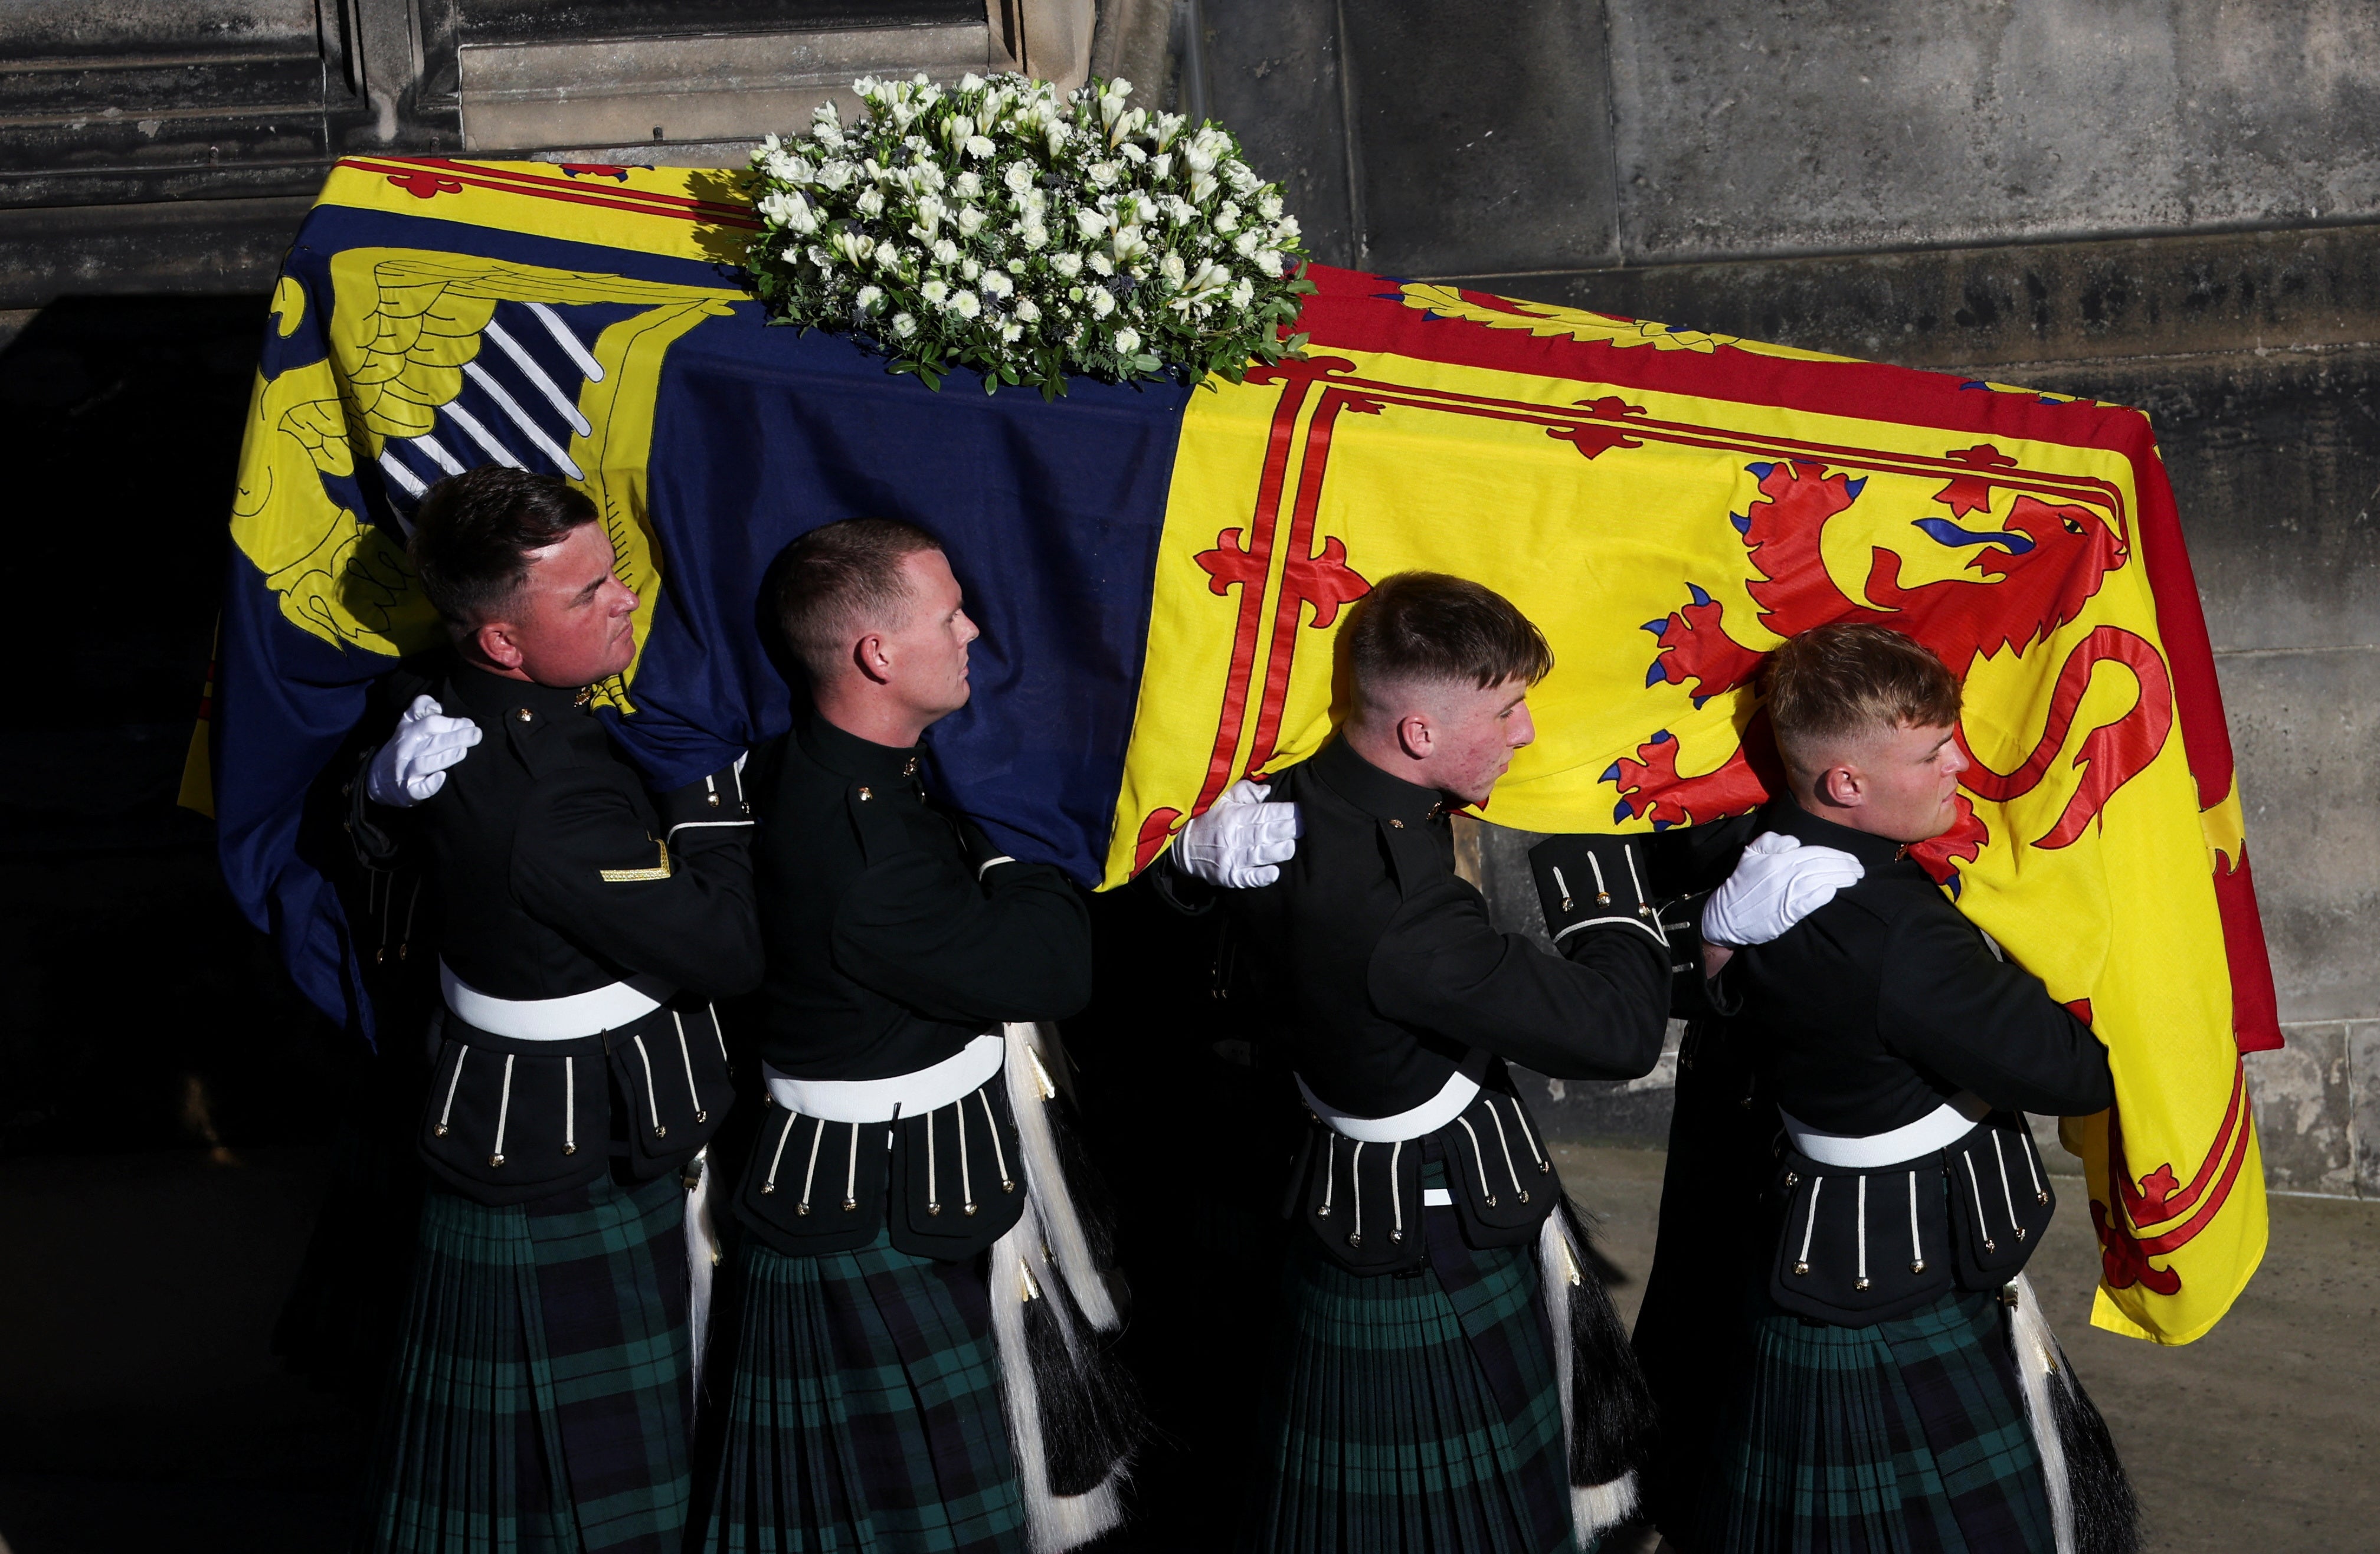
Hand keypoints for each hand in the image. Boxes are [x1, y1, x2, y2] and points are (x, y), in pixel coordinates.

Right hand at [365, 695, 482, 806]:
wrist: (379, 778)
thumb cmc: (404, 748)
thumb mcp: (407, 724)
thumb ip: (420, 709)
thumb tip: (438, 704)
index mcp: (409, 732)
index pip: (428, 723)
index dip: (449, 722)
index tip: (469, 723)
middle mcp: (407, 751)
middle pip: (431, 741)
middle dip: (455, 737)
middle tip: (476, 734)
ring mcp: (406, 771)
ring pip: (425, 763)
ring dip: (444, 757)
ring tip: (462, 751)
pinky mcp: (408, 791)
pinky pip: (418, 789)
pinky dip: (430, 784)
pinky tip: (441, 777)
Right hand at [1173, 778, 1301, 887]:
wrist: (1180, 846)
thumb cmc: (1205, 817)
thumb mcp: (1220, 797)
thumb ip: (1244, 792)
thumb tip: (1268, 791)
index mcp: (1233, 815)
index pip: (1266, 813)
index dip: (1286, 812)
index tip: (1302, 809)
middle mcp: (1233, 837)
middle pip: (1268, 833)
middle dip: (1290, 829)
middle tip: (1307, 825)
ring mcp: (1230, 859)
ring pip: (1262, 854)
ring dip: (1280, 850)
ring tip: (1292, 845)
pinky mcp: (1227, 876)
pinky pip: (1248, 878)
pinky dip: (1262, 876)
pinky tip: (1274, 873)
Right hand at [1701, 831, 1861, 946]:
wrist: (1725, 916)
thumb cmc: (1740, 885)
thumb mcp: (1749, 855)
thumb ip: (1770, 841)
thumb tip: (1794, 843)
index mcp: (1777, 858)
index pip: (1815, 852)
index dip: (1836, 855)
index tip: (1851, 859)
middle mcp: (1784, 873)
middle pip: (1822, 865)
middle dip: (1844, 866)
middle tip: (1859, 869)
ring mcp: (1786, 893)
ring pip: (1821, 880)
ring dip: (1840, 878)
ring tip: (1854, 878)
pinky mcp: (1786, 912)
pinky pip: (1810, 900)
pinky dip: (1823, 894)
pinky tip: (1833, 891)